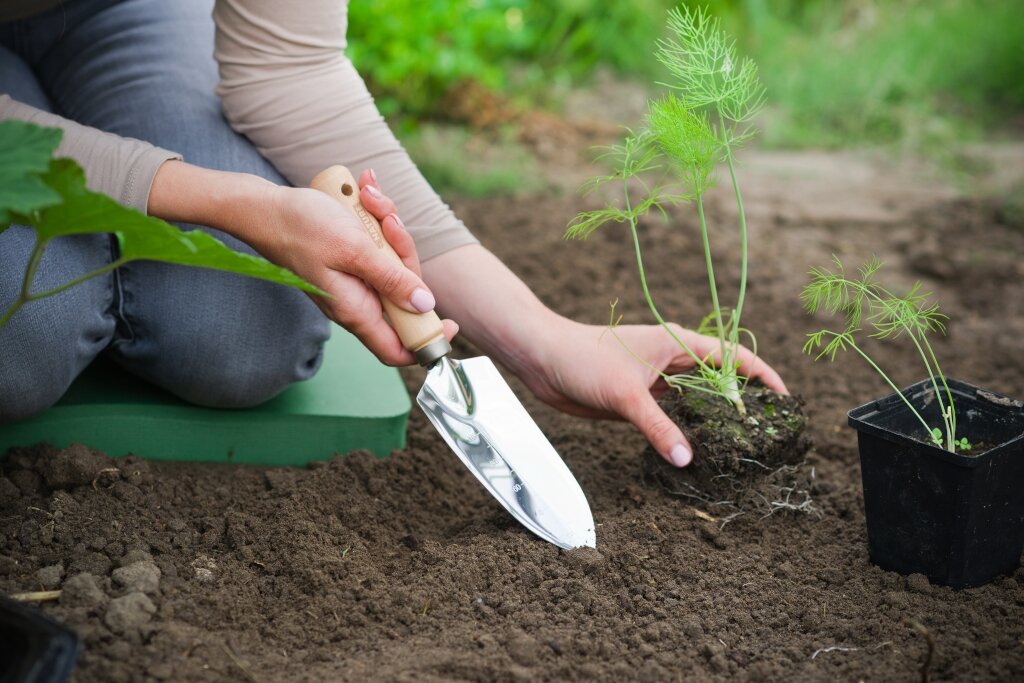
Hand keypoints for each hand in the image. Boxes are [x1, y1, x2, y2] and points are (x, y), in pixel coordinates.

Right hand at [149, 161, 456, 365]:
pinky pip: (379, 245)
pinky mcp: (353, 259)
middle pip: (406, 294)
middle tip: (390, 223)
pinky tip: (367, 193)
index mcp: (356, 310)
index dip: (427, 342)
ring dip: (390, 227)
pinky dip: (378, 220)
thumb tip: (425, 305)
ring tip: (371, 199)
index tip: (451, 323)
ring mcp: (355, 279)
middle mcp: (358, 300)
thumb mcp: (355, 251)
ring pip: (395, 263)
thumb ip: (392, 279)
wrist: (265, 205)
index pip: (397, 348)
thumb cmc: (302, 228)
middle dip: (406, 255)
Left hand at [519, 319, 787, 467]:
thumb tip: (687, 459)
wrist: (542, 359)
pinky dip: (686, 431)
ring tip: (739, 447)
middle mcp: (672, 360)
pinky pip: (672, 417)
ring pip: (696, 402)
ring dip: (714, 420)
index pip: (733, 357)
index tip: (785, 399)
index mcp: (678, 344)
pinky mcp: (639, 400)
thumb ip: (657, 426)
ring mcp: (656, 381)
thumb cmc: (583, 360)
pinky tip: (697, 452)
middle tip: (766, 433)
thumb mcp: (625, 394)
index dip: (762, 376)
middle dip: (743, 403)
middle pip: (719, 381)